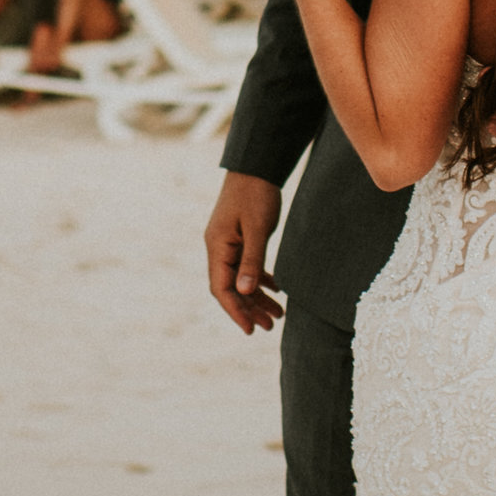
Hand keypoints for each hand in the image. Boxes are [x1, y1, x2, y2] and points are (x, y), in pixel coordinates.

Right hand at [204, 171, 283, 334]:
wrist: (257, 166)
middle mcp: (218, 248)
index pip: (221, 288)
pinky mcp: (239, 238)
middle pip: (231, 288)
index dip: (235, 311)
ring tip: (278, 315)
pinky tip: (277, 290)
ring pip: (240, 279)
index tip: (251, 329)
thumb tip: (244, 292)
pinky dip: (260, 279)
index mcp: (217, 247)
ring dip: (257, 297)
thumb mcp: (257, 229)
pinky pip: (247, 266)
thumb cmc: (256, 194)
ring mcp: (228, 243)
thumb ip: (251, 261)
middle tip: (269, 327)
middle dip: (249, 309)